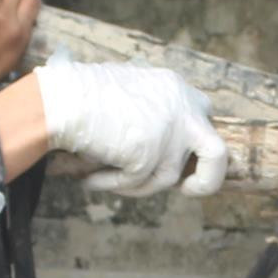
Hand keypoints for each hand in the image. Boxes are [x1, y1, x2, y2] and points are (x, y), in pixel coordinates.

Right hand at [29, 61, 228, 197]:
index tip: (177, 159)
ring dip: (135, 185)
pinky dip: (113, 185)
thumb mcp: (128, 93)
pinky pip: (136, 183)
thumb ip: (150, 113)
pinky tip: (90, 179)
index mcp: (175, 88)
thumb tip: (157, 153)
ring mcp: (169, 133)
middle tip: (186, 190)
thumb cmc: (81, 95)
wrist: (60, 99)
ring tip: (101, 178)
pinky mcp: (149, 154)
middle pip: (217, 154)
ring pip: (166, 179)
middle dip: (204, 180)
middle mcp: (182, 108)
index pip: (202, 115)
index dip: (192, 143)